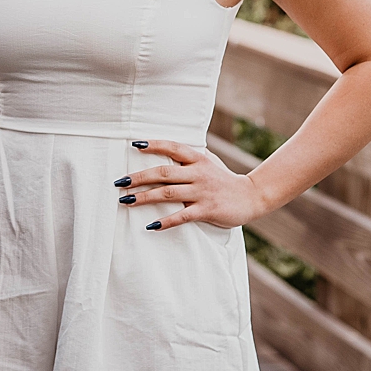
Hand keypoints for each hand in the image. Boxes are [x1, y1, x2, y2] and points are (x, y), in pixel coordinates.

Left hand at [118, 139, 271, 231]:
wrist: (251, 196)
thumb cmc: (224, 179)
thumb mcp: (208, 162)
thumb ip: (189, 156)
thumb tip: (166, 149)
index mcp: (198, 159)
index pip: (172, 147)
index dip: (153, 145)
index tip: (134, 144)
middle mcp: (198, 173)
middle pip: (163, 172)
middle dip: (138, 177)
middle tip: (119, 182)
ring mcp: (202, 192)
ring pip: (167, 193)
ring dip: (144, 197)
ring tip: (125, 201)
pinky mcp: (206, 210)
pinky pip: (182, 216)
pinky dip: (165, 221)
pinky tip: (151, 225)